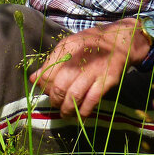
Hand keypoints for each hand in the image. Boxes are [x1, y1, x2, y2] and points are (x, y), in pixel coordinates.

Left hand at [29, 19, 151, 119]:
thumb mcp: (69, 45)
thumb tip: (33, 79)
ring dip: (67, 109)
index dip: (45, 87)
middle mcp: (80, 58)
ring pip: (74, 96)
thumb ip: (51, 61)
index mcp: (68, 47)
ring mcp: (94, 69)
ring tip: (66, 113)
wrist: (120, 40)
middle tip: (57, 104)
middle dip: (55, 100)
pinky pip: (92, 100)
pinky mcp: (107, 80)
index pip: (48, 73)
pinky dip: (83, 111)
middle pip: (59, 87)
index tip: (48, 91)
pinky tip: (80, 115)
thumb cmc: (90, 44)